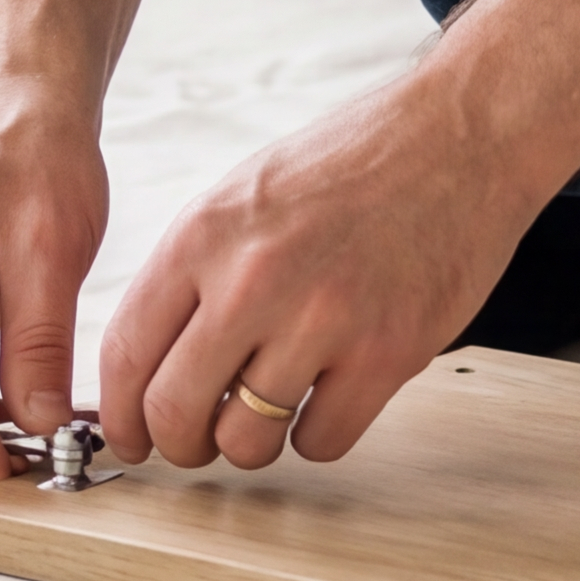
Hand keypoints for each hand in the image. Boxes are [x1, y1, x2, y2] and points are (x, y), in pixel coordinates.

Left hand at [95, 74, 537, 474]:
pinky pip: (321, 443)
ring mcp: (323, 319)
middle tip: (197, 441)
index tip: (130, 436)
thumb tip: (151, 361)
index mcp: (206, 233)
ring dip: (252, 442)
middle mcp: (254, 278)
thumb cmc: (355, 162)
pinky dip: (318, 434)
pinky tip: (330, 395)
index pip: (127, 352)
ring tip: (272, 408)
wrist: (460, 135)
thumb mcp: (246, 194)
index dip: (119, 414)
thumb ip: (195, 272)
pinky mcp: (387, 353)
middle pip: (175, 412)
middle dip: (179, 445)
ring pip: (247, 441)